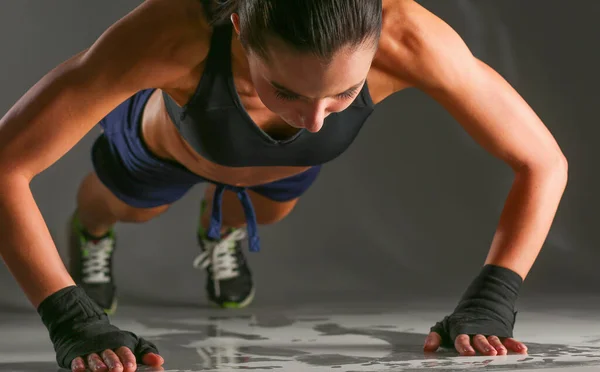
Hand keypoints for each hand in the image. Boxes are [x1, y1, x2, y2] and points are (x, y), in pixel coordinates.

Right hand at [37, 286, 164, 370]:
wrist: (85, 326)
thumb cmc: (112, 340)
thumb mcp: (132, 343)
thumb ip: (146, 352)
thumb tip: (159, 362)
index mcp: (119, 343)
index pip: (125, 350)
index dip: (128, 358)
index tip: (132, 367)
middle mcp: (105, 347)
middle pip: (110, 355)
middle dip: (114, 363)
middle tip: (118, 370)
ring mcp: (90, 350)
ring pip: (94, 358)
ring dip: (98, 364)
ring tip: (102, 370)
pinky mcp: (77, 354)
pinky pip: (77, 359)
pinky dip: (79, 364)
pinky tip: (80, 369)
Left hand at [421, 265, 526, 356]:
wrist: (480, 302)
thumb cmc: (459, 321)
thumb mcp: (444, 327)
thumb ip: (436, 337)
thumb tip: (427, 348)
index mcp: (461, 331)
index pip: (462, 339)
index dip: (465, 346)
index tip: (468, 353)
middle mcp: (476, 332)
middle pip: (480, 340)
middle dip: (484, 347)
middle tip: (489, 354)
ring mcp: (490, 331)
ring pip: (494, 339)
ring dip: (499, 346)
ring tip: (502, 352)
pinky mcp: (501, 331)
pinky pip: (509, 338)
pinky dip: (515, 344)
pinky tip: (522, 350)